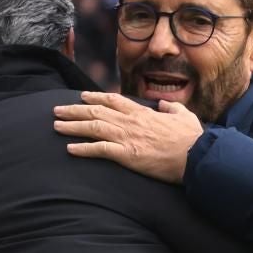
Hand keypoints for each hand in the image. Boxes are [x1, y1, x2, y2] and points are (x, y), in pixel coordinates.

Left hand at [54, 92, 204, 183]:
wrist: (197, 156)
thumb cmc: (193, 138)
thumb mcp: (185, 115)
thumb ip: (171, 107)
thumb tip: (163, 103)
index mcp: (143, 112)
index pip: (113, 100)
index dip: (95, 97)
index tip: (82, 96)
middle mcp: (131, 122)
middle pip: (96, 111)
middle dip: (74, 110)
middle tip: (57, 110)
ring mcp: (128, 137)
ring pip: (93, 127)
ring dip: (72, 126)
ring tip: (56, 126)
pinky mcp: (127, 154)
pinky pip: (99, 150)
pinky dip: (83, 149)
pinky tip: (69, 149)